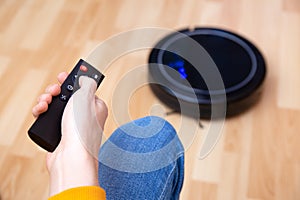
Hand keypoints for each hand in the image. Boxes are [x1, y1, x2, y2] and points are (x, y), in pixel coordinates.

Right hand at [32, 72, 107, 195]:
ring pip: (55, 106)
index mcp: (95, 106)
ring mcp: (71, 125)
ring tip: (45, 102)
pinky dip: (42, 111)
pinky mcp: (59, 133)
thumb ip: (87, 83)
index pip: (84, 89)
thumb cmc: (82, 127)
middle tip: (54, 91)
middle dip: (56, 90)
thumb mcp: (86, 97)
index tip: (63, 76)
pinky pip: (47, 118)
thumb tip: (85, 79)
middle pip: (67, 96)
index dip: (72, 81)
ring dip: (46, 100)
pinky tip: (40, 110)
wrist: (71, 156)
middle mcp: (84, 116)